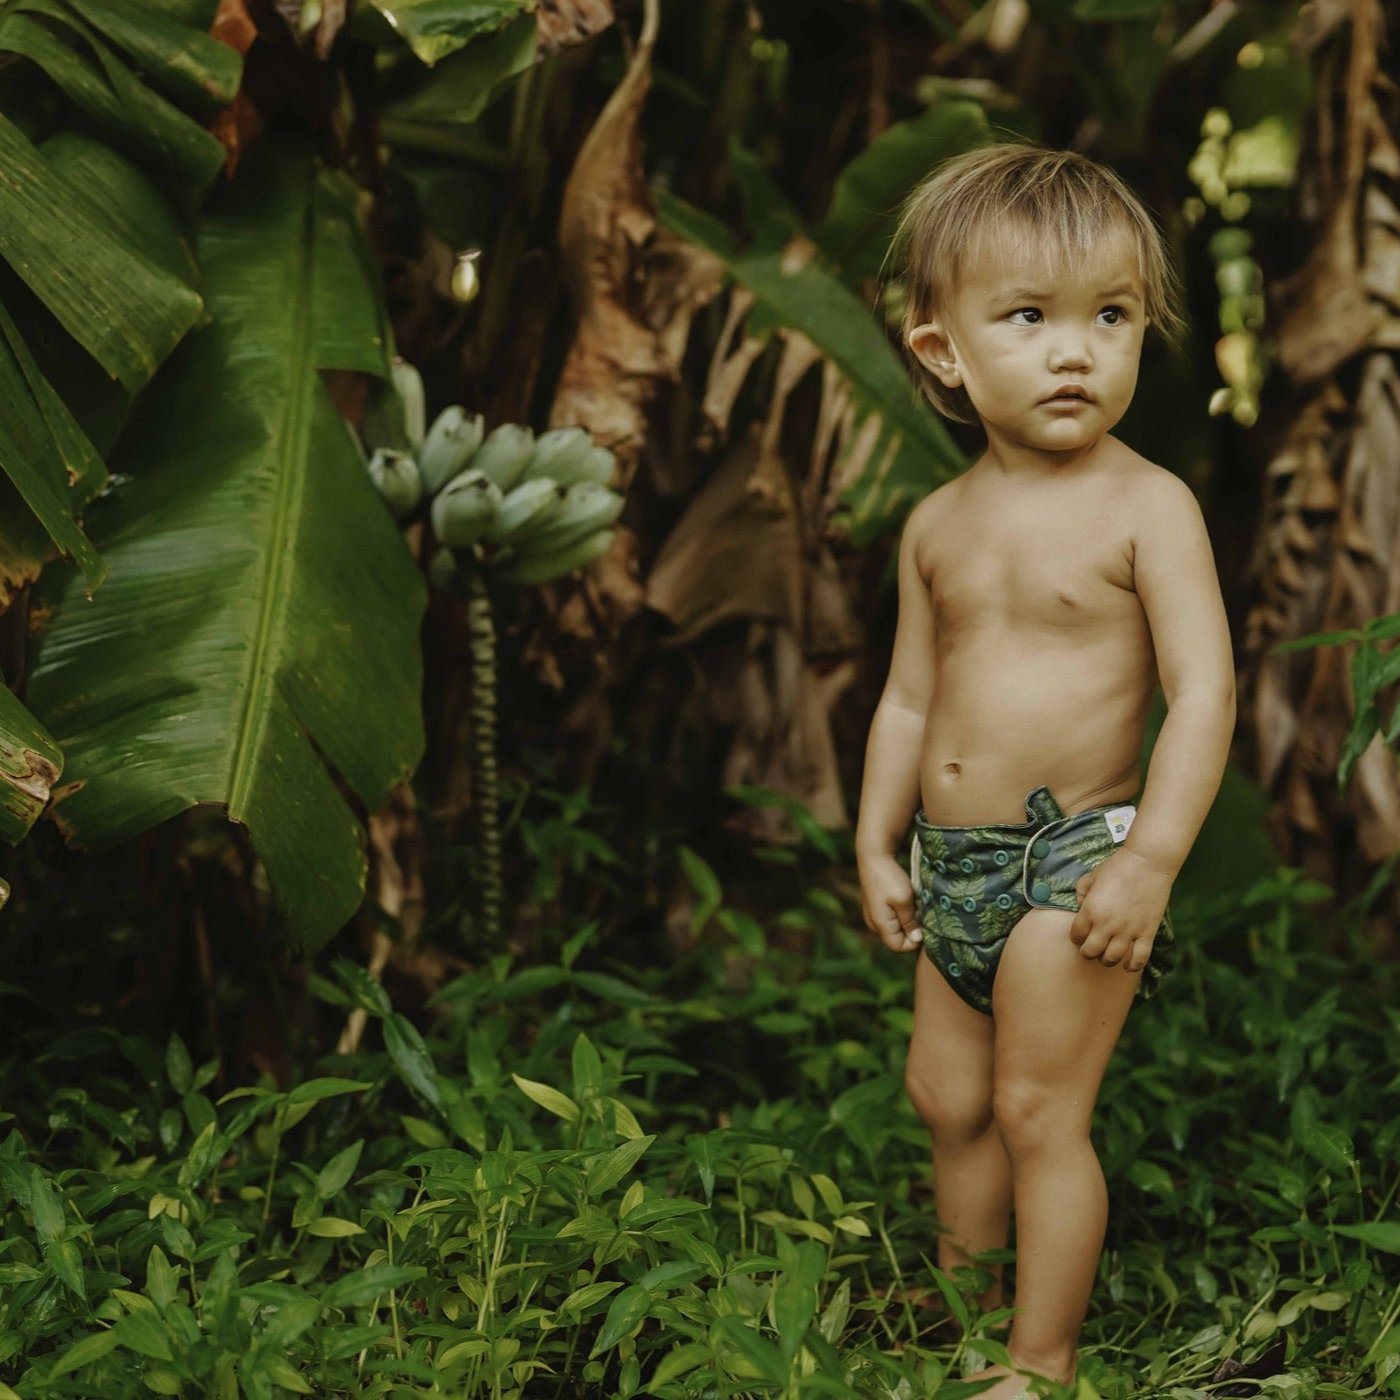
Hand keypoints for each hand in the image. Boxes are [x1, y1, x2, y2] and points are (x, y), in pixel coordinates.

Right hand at [858, 853, 924, 953]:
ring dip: (909, 919)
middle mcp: (874, 924)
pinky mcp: (876, 907)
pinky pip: (893, 917)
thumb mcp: (904, 900)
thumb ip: (910, 922)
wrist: (874, 855)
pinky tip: (907, 898)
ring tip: (914, 903)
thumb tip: (917, 940)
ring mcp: (874, 915)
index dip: (915, 940)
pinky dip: (903, 912)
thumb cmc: (889, 877)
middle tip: (921, 911)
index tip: (925, 924)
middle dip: (913, 929)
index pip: (900, 947)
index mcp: (880, 925)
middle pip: (898, 939)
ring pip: (897, 927)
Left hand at [1068, 849, 1172, 971]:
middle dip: (1088, 952)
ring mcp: (1128, 930)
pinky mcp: (1147, 933)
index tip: (1081, 935)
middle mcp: (1107, 924)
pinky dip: (1132, 966)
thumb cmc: (1117, 867)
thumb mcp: (1091, 876)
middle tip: (1092, 947)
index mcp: (1090, 911)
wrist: (1147, 863)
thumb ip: (1081, 893)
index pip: (1076, 936)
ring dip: (1107, 960)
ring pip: (1112, 959)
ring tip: (1108, 954)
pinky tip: (1127, 965)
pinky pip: (1139, 959)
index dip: (1076, 937)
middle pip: (1090, 952)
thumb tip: (1081, 908)